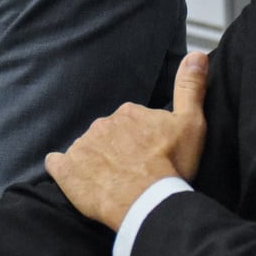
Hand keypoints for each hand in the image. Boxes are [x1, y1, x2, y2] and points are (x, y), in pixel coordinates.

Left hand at [45, 52, 208, 229]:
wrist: (147, 201)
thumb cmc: (171, 165)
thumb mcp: (191, 123)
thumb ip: (190, 87)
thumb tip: (196, 55)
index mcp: (128, 113)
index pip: (131, 122)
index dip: (141, 139)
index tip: (150, 153)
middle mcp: (102, 124)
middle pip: (108, 136)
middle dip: (118, 149)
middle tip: (133, 170)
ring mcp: (81, 147)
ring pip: (87, 150)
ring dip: (96, 162)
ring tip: (114, 182)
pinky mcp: (66, 170)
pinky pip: (58, 165)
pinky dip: (66, 170)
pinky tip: (78, 180)